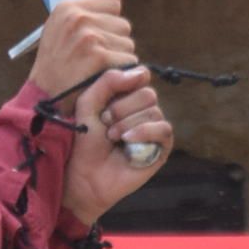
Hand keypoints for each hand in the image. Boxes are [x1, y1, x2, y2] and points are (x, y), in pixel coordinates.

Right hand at [30, 0, 134, 102]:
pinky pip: (129, 61)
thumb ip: (87, 13)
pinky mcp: (100, 57)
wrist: (44, 96)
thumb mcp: (61, 30)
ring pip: (128, 44)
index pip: (112, 4)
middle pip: (123, 25)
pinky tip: (102, 77)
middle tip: (96, 57)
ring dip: (118, 59)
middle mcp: (79, 18)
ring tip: (96, 68)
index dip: (109, 23)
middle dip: (115, 42)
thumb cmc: (55, 65)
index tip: (99, 37)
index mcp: (68, 8)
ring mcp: (90, 37)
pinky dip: (121, 73)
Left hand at [62, 66, 170, 222]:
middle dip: (122, 108)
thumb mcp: (88, 104)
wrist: (85, 175)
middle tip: (106, 123)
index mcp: (128, 97)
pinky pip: (164, 129)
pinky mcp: (162, 147)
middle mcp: (144, 110)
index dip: (124, 86)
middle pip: (148, 93)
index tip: (105, 104)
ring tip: (112, 137)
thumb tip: (141, 73)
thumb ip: (108, 81)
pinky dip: (145, 132)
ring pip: (154, 110)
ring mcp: (155, 128)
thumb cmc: (84, 141)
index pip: (141, 75)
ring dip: (128, 124)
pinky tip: (127, 141)